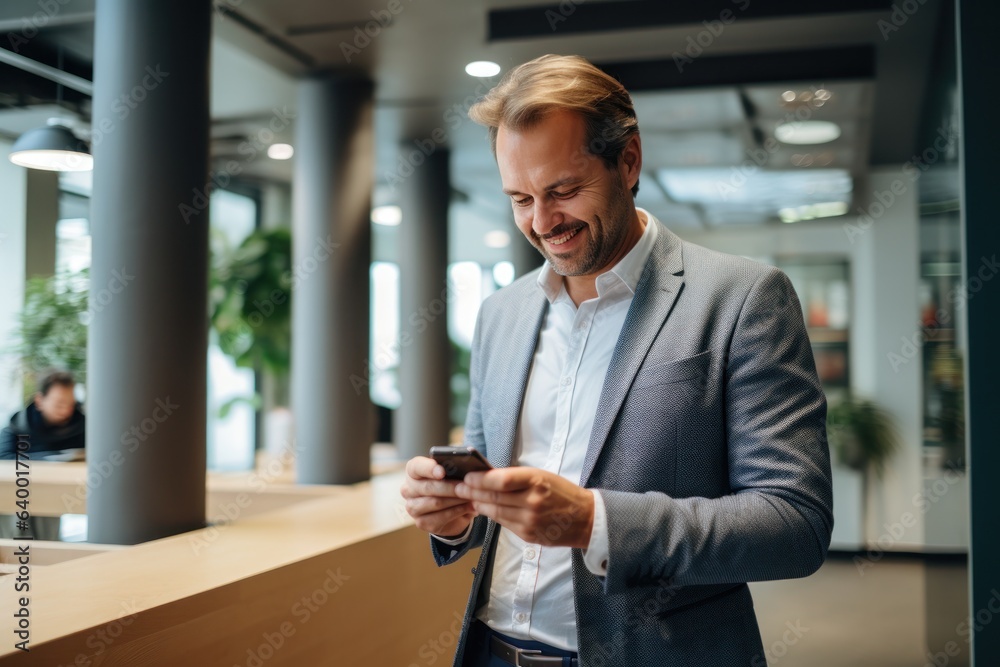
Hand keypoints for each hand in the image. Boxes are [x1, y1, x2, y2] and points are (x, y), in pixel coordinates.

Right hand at [401, 456, 475, 536]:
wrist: (449, 508)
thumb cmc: (449, 483)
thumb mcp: (451, 473)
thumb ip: (453, 469)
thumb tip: (464, 470)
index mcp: (413, 471)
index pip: (416, 467)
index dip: (429, 469)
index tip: (442, 472)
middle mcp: (408, 489)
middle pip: (428, 487)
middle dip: (450, 487)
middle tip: (467, 486)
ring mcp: (412, 507)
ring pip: (436, 502)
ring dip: (456, 500)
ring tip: (471, 496)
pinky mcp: (421, 522)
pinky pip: (441, 517)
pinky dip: (458, 511)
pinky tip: (470, 507)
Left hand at [455, 467, 594, 547]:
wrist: (585, 519)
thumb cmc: (562, 493)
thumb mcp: (542, 476)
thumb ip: (517, 478)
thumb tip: (487, 477)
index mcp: (537, 481)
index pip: (500, 480)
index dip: (480, 479)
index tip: (467, 476)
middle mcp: (532, 501)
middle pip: (493, 497)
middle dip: (472, 492)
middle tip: (458, 487)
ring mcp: (530, 520)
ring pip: (495, 512)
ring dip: (478, 504)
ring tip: (468, 498)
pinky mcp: (528, 535)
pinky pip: (503, 523)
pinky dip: (492, 515)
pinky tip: (484, 509)